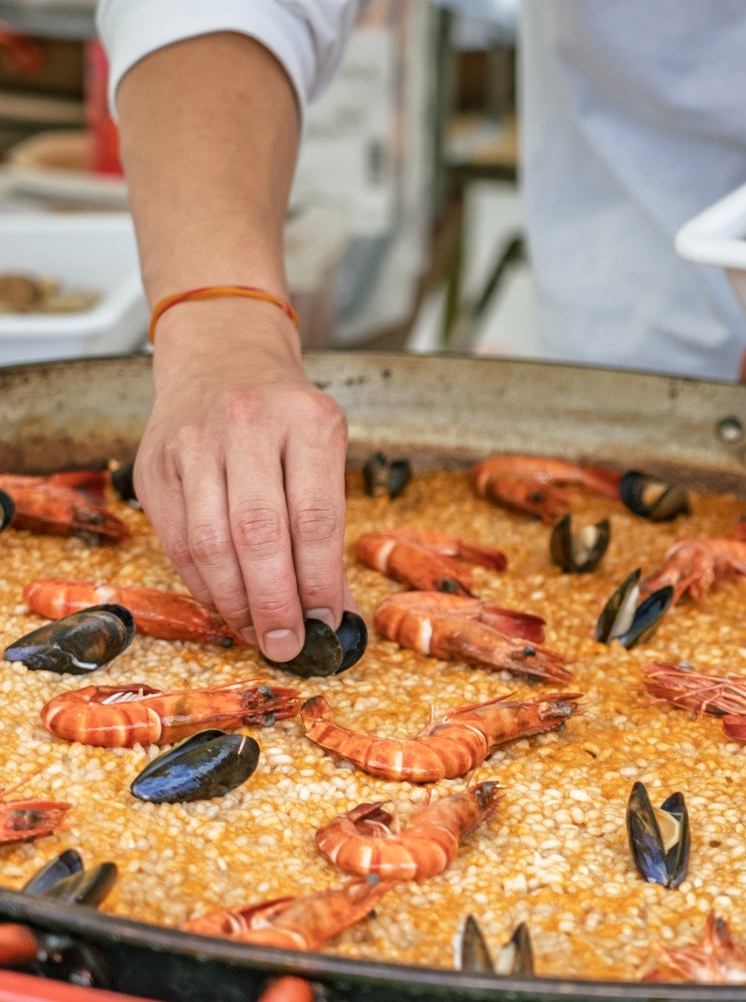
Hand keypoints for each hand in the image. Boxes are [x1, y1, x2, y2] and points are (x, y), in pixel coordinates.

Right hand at [137, 299, 351, 660]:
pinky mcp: (154, 462)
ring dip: (235, 601)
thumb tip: (335, 613)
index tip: (329, 623)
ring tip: (257, 633)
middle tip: (288, 645)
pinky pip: (178, 539)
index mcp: (309, 421)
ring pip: (210, 542)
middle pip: (259, 534)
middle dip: (275, 602)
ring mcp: (194, 442)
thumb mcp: (325, 451)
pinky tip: (225, 603)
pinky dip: (202, 582)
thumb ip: (327, 528)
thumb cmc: (288, 417)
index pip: (316, 518)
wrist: (223, 356)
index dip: (321, 581)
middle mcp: (248, 425)